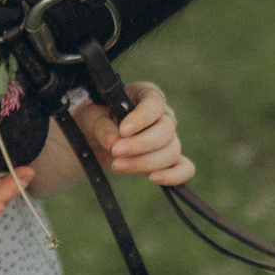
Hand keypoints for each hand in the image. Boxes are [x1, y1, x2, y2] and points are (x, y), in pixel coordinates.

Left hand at [72, 82, 194, 186]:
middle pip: (166, 130)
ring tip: (117, 165)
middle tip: (116, 151)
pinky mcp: (169, 161)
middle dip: (141, 144)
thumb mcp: (89, 116)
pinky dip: (174, 175)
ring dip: (145, 162)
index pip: (154, 104)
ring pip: (172, 151)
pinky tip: (154, 178)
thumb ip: (100, 124)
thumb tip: (114, 141)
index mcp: (144, 96)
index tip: (123, 130)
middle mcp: (162, 116)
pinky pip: (185, 168)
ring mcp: (169, 139)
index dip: (142, 118)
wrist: (92, 141)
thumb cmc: (93, 121)